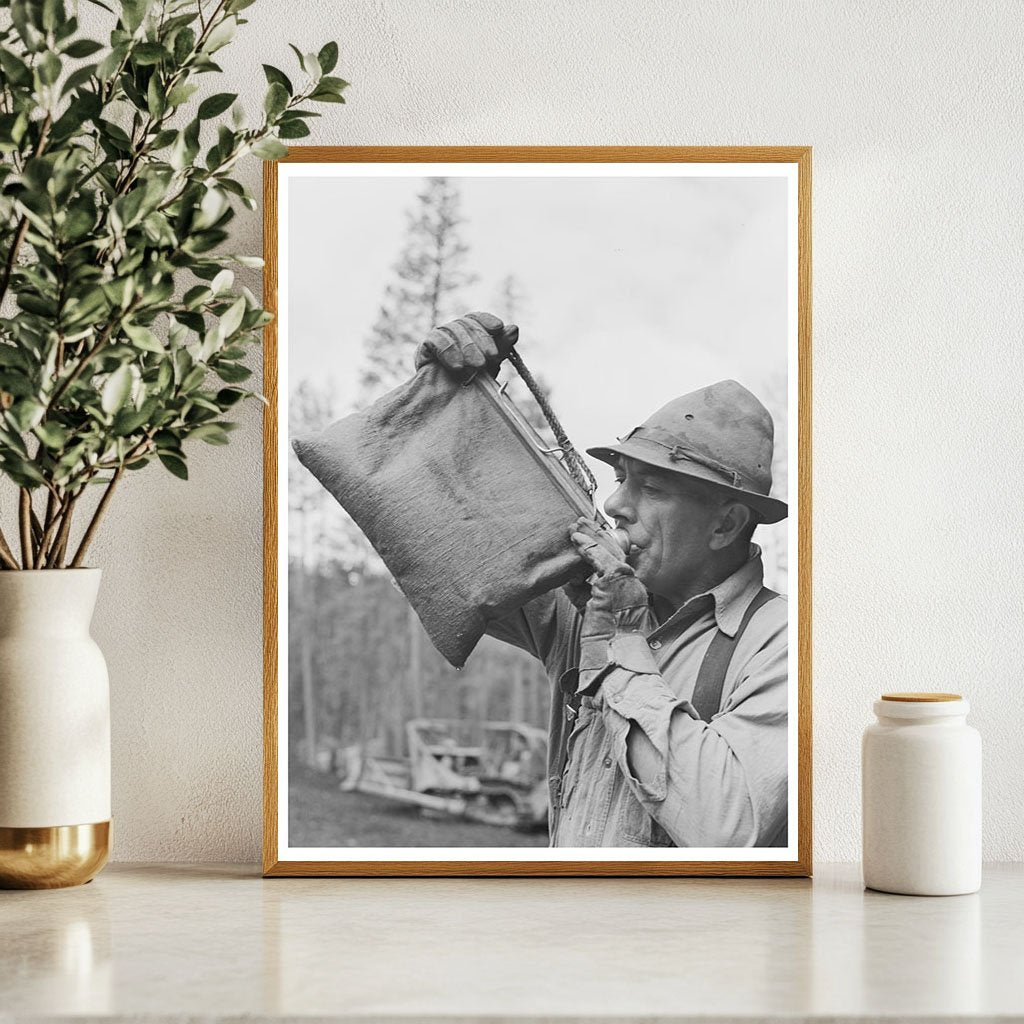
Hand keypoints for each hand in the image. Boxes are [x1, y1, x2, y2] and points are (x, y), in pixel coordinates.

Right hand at [414, 312, 518, 379]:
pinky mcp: (423, 349)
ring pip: (452, 329)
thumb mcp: (488, 367)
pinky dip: (448, 351)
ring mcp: (438, 339)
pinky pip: (435, 340)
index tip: (498, 327)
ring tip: (477, 366)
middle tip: (492, 357)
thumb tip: (514, 328)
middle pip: (466, 323)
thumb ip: (499, 348)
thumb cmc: (469, 387)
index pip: (476, 318)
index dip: (487, 320)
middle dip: (481, 339)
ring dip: (467, 347)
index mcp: (468, 334)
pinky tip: (458, 367)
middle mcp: (453, 332)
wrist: (445, 408)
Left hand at [570, 517, 648, 637]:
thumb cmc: (604, 639)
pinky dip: (586, 546)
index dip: (603, 548)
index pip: (617, 563)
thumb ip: (584, 593)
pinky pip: (599, 557)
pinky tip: (576, 538)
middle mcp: (633, 583)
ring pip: (608, 550)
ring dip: (590, 536)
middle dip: (597, 536)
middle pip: (615, 551)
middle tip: (581, 524)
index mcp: (632, 591)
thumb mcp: (594, 611)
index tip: (588, 538)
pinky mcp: (615, 579)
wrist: (613, 653)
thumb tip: (570, 578)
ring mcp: (626, 580)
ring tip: (575, 526)